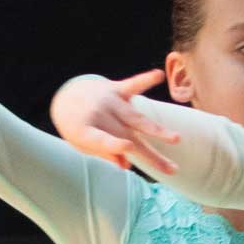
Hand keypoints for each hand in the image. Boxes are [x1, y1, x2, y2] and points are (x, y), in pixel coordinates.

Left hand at [51, 71, 180, 172]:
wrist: (66, 97)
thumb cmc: (78, 129)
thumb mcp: (83, 145)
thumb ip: (104, 153)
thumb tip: (126, 165)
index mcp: (85, 131)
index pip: (101, 140)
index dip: (114, 145)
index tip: (129, 149)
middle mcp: (98, 115)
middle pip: (128, 137)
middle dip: (151, 154)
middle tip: (171, 168)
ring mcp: (109, 101)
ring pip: (136, 118)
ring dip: (157, 129)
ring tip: (177, 139)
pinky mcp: (116, 89)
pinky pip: (133, 84)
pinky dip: (146, 79)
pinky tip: (158, 75)